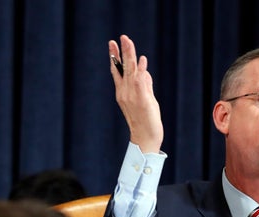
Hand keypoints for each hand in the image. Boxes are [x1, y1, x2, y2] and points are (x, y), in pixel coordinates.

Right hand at [109, 35, 163, 153]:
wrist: (145, 138)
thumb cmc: (146, 121)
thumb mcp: (146, 100)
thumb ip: (145, 85)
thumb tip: (145, 72)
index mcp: (123, 93)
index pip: (117, 71)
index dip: (114, 57)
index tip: (112, 45)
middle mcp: (125, 93)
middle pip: (123, 68)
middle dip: (122, 51)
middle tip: (121, 37)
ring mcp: (132, 96)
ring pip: (130, 71)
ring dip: (130, 55)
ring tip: (128, 41)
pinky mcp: (142, 100)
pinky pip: (140, 82)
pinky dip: (141, 70)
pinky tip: (142, 59)